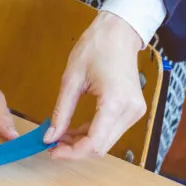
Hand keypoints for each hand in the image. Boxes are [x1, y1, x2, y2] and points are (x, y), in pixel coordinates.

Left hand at [43, 11, 145, 159]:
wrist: (118, 33)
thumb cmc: (95, 48)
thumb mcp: (71, 79)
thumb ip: (61, 111)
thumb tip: (50, 136)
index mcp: (115, 102)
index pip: (94, 142)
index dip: (72, 152)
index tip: (52, 151)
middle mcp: (130, 111)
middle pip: (101, 147)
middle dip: (75, 150)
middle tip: (52, 145)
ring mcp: (135, 112)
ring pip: (106, 142)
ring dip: (82, 143)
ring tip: (60, 136)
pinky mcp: (133, 110)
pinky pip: (111, 131)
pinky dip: (92, 134)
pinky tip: (74, 130)